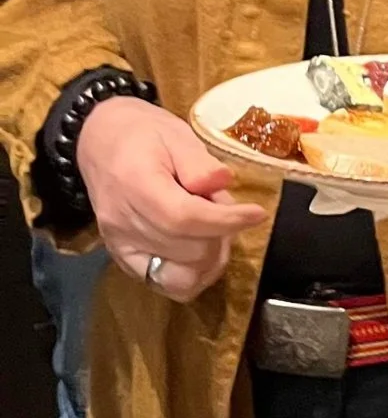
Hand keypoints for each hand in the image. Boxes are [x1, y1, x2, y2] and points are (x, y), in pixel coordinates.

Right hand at [75, 97, 267, 301]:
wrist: (102, 142)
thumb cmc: (144, 134)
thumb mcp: (176, 134)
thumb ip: (199, 162)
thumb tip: (221, 183)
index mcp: (135, 184)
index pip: (184, 218)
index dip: (226, 221)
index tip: (256, 213)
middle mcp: (123, 223)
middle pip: (187, 251)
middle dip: (221, 235)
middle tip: (228, 210)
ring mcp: (120, 245)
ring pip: (179, 276)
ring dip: (210, 259)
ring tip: (216, 230)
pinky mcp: (123, 258)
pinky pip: (162, 283)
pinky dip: (190, 275)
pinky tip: (201, 250)